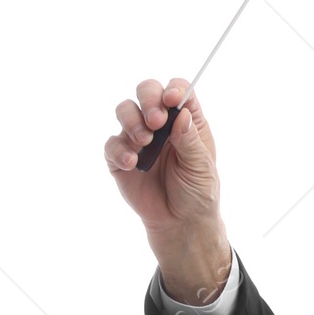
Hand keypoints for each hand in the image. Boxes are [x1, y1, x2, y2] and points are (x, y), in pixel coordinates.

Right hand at [103, 76, 231, 302]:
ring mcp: (138, 139)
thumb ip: (189, 140)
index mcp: (184, 122)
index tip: (172, 101)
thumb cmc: (197, 194)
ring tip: (144, 142)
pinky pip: (112, 145)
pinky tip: (132, 163)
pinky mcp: (121, 159)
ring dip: (132, 121)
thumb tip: (180, 113)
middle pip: (146, 91)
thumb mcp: (201, 168)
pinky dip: (119, 150)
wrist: (181, 225)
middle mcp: (160, 124)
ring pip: (125, 111)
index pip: (177, 91)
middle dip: (148, 99)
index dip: (173, 90)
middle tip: (155, 121)